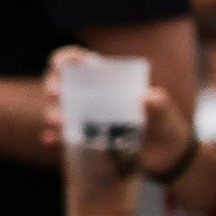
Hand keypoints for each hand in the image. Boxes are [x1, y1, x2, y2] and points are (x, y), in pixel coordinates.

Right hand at [41, 45, 188, 174]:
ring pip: (58, 108)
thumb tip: (149, 96)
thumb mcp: (165, 114)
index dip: (66, 58)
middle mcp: (92, 95)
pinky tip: (49, 139)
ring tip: (58, 120)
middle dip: (52, 84)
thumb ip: (159, 105)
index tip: (62, 65)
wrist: (167, 156)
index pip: (79, 61)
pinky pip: (63, 136)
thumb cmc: (167, 126)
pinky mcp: (84, 138)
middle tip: (57, 94)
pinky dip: (54, 136)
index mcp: (108, 80)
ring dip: (52, 111)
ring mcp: (86, 117)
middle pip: (61, 82)